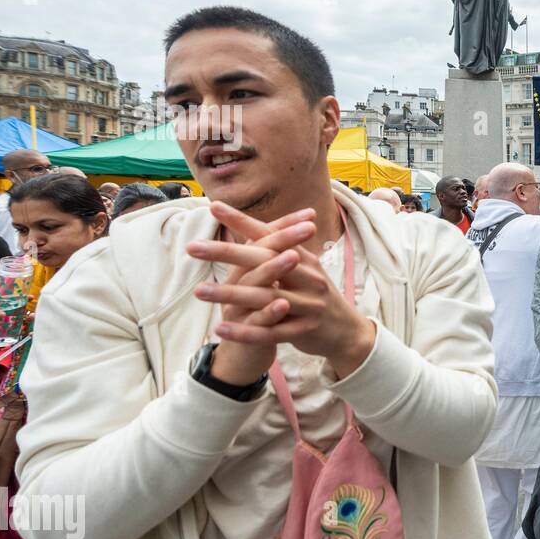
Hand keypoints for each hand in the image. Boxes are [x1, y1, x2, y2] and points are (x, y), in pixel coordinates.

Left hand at [187, 202, 376, 378]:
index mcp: (304, 258)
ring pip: (264, 298)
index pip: (270, 235)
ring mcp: (308, 304)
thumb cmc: (315, 294)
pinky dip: (244, 331)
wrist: (346, 330)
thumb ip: (279, 250)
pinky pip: (270, 331)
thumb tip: (252, 227)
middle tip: (192, 247)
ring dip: (229, 295)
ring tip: (198, 291)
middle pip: (263, 261)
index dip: (243, 221)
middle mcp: (308, 277)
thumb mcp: (302, 268)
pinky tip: (220, 328)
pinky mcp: (304, 330)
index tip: (213, 206)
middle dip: (226, 253)